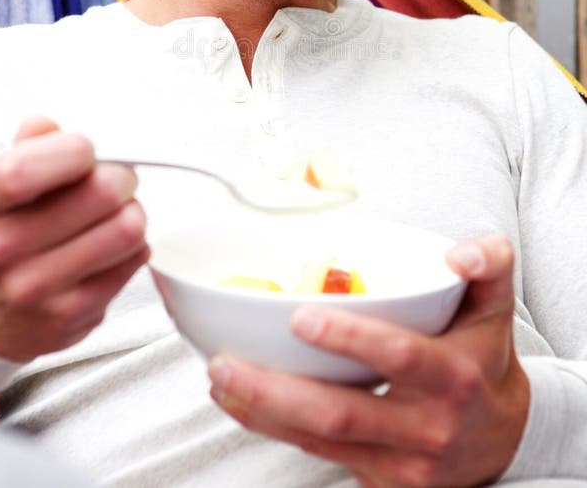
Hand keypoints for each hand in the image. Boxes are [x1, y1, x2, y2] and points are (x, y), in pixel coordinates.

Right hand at [0, 117, 148, 361]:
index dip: (69, 152)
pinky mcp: (72, 314)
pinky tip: (106, 245)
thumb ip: (24, 150)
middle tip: (114, 178)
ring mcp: (36, 289)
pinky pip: (135, 259)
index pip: (22, 173)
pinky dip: (131, 246)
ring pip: (127, 227)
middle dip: (117, 176)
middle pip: (98, 194)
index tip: (83, 151)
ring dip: (129, 211)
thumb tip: (45, 127)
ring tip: (111, 213)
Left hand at [208, 234, 528, 486]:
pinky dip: (273, 428)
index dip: (350, 339)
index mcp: (453, 375)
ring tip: (218, 376)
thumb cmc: (483, 358)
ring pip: (319, 440)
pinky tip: (240, 400)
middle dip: (276, 390)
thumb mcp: (495, 305)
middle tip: (224, 360)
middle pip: (342, 413)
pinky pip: (317, 454)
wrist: (501, 438)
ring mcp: (400, 463)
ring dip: (261, 410)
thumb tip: (456, 255)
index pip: (399, 357)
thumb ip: (490, 263)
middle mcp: (426, 427)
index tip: (300, 316)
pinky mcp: (379, 481)